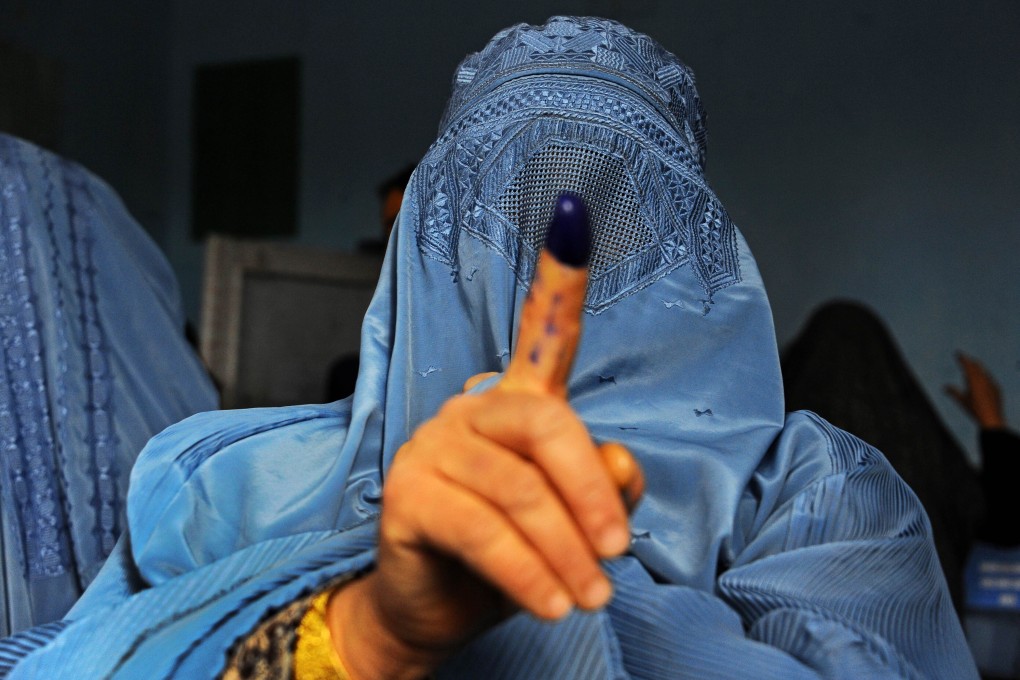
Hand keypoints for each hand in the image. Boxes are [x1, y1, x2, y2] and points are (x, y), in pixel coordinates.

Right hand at [327, 247, 642, 678]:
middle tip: (618, 550)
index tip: (573, 213)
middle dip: (591, 491)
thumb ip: (603, 485)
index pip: (542, 332)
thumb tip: (619, 463)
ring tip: (593, 595)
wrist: (437, 608)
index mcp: (515, 405)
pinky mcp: (407, 495)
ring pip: (519, 489)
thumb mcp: (573, 522)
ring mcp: (433, 448)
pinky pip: (484, 532)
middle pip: (545, 423)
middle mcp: (469, 411)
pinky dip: (529, 573)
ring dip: (566, 551)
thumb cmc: (512, 554)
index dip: (559, 277)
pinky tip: (554, 603)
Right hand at [945, 352, 1005, 428]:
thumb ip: (953, 392)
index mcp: (974, 381)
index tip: (957, 352)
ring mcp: (992, 384)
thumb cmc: (975, 410)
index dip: (962, 358)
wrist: (992, 419)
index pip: (968, 366)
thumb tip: (944, 386)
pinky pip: (989, 378)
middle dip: (970, 361)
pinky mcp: (997, 388)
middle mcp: (984, 380)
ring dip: (977, 368)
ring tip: (973, 365)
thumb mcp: (962, 401)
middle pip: (977, 366)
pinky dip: (983, 375)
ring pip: (984, 372)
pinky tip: (982, 378)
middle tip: (964, 358)